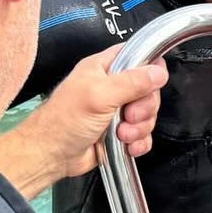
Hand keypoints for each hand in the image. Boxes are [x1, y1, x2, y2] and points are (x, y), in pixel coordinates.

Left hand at [31, 45, 166, 177]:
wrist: (52, 155)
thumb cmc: (64, 121)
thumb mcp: (99, 95)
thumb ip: (131, 82)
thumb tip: (158, 72)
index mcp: (103, 69)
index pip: (137, 57)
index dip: (150, 69)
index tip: (149, 85)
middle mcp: (112, 87)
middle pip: (148, 91)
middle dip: (144, 108)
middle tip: (128, 115)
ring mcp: (117, 111)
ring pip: (148, 115)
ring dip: (139, 128)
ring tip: (121, 134)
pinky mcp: (121, 131)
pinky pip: (144, 134)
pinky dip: (139, 142)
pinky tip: (127, 145)